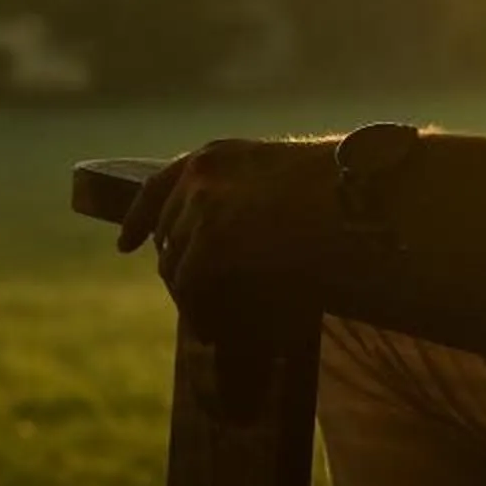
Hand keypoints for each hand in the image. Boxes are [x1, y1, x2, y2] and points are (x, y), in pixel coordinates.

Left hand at [115, 137, 340, 334]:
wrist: (358, 195)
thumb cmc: (341, 191)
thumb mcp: (281, 179)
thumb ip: (248, 196)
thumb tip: (236, 235)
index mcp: (216, 155)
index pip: (158, 185)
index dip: (139, 218)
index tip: (126, 244)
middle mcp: (200, 175)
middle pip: (166, 233)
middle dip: (176, 268)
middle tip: (194, 300)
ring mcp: (203, 204)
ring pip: (174, 264)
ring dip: (188, 297)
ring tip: (207, 324)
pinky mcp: (212, 238)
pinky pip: (190, 287)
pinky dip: (198, 312)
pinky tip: (211, 331)